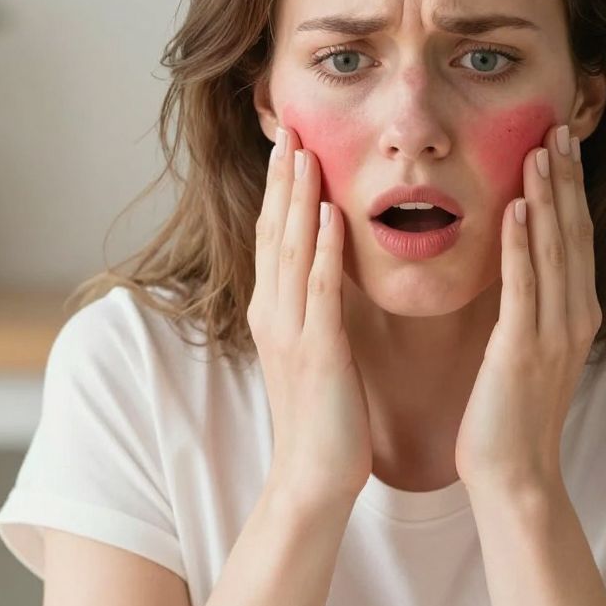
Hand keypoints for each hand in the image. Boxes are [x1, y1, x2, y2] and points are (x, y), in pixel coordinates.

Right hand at [247, 125, 371, 507]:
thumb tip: (332, 284)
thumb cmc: (325, 425)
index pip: (275, 239)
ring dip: (297, 198)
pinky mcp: (316, 353)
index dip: (280, 191)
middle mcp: (274, 315)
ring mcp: (291, 332)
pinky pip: (319, 291)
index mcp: (276, 315)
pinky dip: (321, 250)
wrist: (312, 480)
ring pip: (290, 251)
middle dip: (283, 178)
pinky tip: (328, 215)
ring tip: (305, 150)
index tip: (291, 145)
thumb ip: (321, 316)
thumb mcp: (319, 358)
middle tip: (291, 125)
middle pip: (274, 232)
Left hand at [455, 124, 601, 496]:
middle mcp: (572, 319)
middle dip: (565, 178)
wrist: (515, 478)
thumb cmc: (510, 421)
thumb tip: (515, 274)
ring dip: (548, 196)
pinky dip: (523, 246)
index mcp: (574, 317)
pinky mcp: (523, 353)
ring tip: (539, 147)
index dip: (569, 189)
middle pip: (572, 233)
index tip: (558, 142)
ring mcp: (552, 335)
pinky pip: (524, 288)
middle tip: (556, 124)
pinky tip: (518, 208)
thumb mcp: (524, 356)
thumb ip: (526, 312)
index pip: (574, 238)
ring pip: (554, 251)